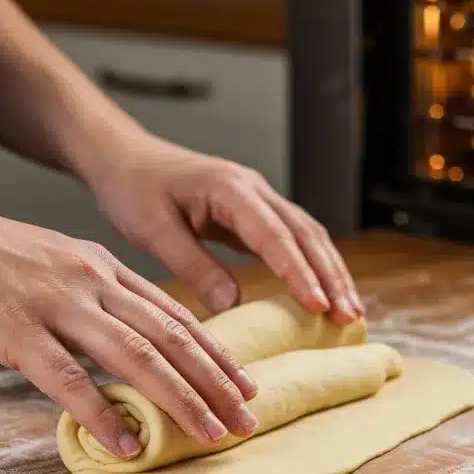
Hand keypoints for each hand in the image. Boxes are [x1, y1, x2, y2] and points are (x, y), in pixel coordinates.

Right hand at [0, 184, 258, 456]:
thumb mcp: (44, 266)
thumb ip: (83, 299)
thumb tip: (112, 340)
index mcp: (98, 267)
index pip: (173, 314)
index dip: (215, 354)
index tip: (245, 385)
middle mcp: (88, 281)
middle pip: (170, 337)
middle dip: (216, 383)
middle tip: (249, 419)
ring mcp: (54, 304)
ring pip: (137, 356)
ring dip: (182, 400)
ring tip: (211, 434)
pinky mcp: (15, 330)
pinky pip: (70, 380)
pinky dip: (105, 415)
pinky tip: (130, 445)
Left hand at [84, 132, 364, 322]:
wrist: (122, 158)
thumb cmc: (132, 189)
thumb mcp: (153, 230)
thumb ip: (193, 265)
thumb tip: (232, 303)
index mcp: (230, 189)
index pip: (275, 235)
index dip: (299, 272)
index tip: (317, 306)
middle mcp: (253, 189)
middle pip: (306, 234)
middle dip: (331, 276)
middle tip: (350, 315)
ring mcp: (257, 200)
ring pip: (308, 236)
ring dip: (331, 273)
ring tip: (350, 312)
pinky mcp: (253, 214)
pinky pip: (293, 241)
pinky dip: (313, 267)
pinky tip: (324, 294)